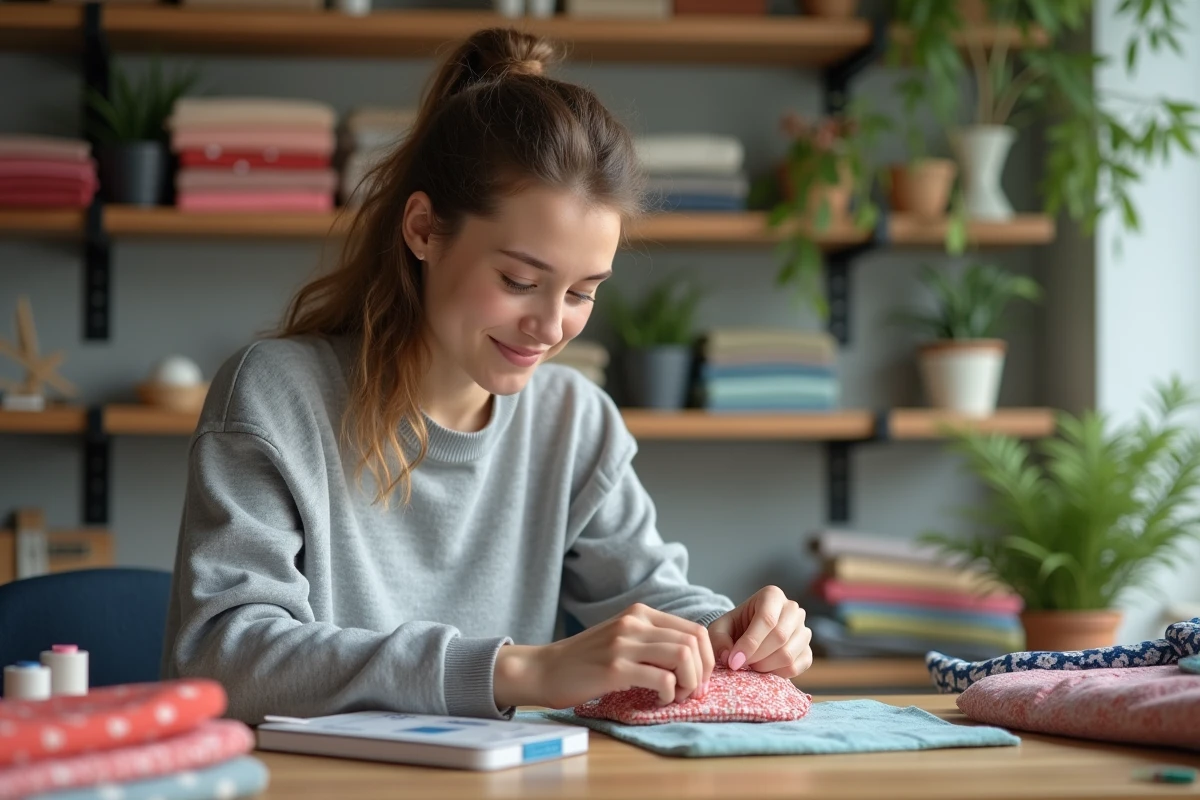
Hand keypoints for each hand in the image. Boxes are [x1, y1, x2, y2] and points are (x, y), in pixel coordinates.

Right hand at [493, 603, 713, 709]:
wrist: (543, 669)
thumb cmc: (584, 661)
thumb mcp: (621, 638)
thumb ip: (651, 641)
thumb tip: (692, 661)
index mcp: (640, 614)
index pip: (695, 629)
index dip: (707, 659)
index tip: (698, 680)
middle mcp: (635, 622)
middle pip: (694, 642)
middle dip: (702, 673)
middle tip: (691, 693)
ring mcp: (624, 643)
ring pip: (683, 656)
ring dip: (690, 682)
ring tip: (676, 696)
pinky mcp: (614, 668)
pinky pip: (662, 679)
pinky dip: (669, 694)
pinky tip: (657, 701)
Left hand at [706, 585, 812, 677]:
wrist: (747, 633)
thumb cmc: (734, 627)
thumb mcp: (719, 627)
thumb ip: (719, 639)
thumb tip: (728, 657)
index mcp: (772, 595)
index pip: (767, 619)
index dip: (750, 643)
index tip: (734, 661)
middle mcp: (792, 609)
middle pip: (780, 636)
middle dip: (756, 656)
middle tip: (740, 664)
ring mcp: (803, 630)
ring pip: (788, 654)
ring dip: (765, 666)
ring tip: (750, 664)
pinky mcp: (807, 650)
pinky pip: (796, 667)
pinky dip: (777, 674)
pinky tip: (764, 669)